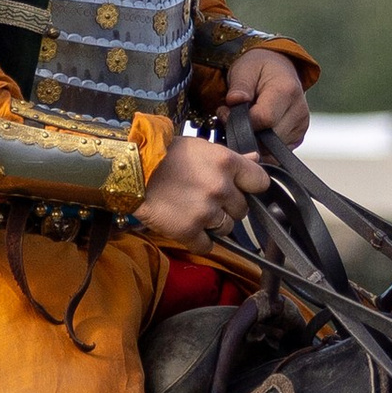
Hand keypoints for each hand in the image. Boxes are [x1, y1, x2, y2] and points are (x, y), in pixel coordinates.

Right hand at [134, 136, 269, 247]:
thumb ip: (230, 158)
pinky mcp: (189, 231)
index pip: (260, 182)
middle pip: (242, 209)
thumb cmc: (163, 154)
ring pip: (226, 228)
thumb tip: (255, 159)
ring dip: (214, 223)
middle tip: (207, 198)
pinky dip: (199, 240)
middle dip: (228, 206)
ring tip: (194, 211)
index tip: (241, 188)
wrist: (130, 170)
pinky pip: (207, 245)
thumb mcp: (200, 148)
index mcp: (227, 163)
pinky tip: (189, 228)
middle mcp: (221, 188)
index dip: (251, 186)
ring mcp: (206, 211)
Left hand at [224, 49, 309, 145]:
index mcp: (287, 91)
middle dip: (246, 132)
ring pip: (270, 149)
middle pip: (268, 138)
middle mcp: (299, 111)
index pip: (264, 120)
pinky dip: (261, 145)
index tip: (227, 112)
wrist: (279, 69)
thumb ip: (239, 86)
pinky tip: (256, 129)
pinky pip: (275, 152)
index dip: (241, 121)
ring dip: (253, 140)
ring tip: (245, 120)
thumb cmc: (260, 68)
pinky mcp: (297, 138)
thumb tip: (234, 100)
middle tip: (233, 117)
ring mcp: (300, 127)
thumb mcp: (245, 69)